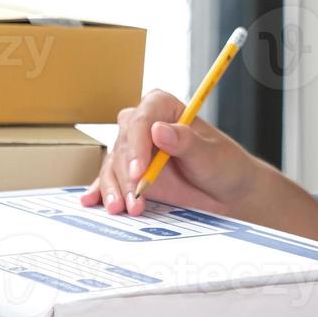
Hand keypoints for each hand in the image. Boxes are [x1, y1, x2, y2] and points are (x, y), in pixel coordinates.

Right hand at [79, 88, 264, 217]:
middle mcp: (144, 126)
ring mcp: (134, 150)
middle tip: (134, 199)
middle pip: (124, 144)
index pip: (142, 119)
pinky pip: (109, 179)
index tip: (138, 170)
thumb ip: (186, 142)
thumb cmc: (222, 165)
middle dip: (125, 173)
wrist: (225, 193)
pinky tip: (92, 200)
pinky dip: (101, 190)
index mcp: (163, 107)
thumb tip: (159, 129)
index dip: (137, 144)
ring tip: (122, 209)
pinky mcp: (128, 173)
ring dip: (114, 188)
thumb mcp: (210, 155)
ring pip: (113, 164)